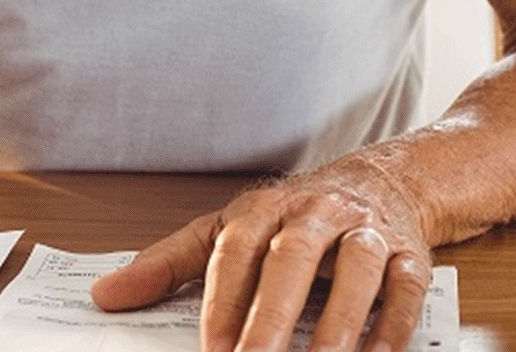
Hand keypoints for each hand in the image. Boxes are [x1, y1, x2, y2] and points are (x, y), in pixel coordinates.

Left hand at [90, 154, 436, 351]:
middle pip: (293, 258)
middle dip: (274, 316)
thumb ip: (168, 265)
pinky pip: (406, 287)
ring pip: (357, 269)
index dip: (223, 301)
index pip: (236, 250)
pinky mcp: (409, 254)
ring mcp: (366, 231)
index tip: (210, 351)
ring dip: (339, 323)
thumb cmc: (292, 217)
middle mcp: (316, 214)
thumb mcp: (226, 229)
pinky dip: (392, 324)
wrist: (383, 181)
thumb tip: (106, 296)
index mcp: (265, 209)